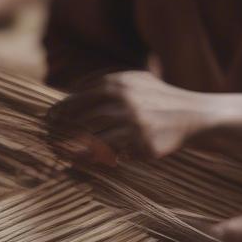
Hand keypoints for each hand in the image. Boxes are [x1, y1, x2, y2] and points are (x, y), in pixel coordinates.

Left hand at [48, 71, 217, 163]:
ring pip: (91, 138)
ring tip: (62, 154)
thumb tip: (72, 95)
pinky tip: (87, 160)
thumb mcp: (136, 81)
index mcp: (119, 83)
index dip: (59, 110)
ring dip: (73, 147)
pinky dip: (95, 158)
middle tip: (49, 140)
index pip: (78, 97)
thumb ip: (108, 84)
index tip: (49, 121)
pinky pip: (111, 154)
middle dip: (60, 130)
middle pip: (79, 118)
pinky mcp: (142, 143)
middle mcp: (123, 100)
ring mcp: (133, 122)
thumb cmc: (159, 99)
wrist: (193, 115)